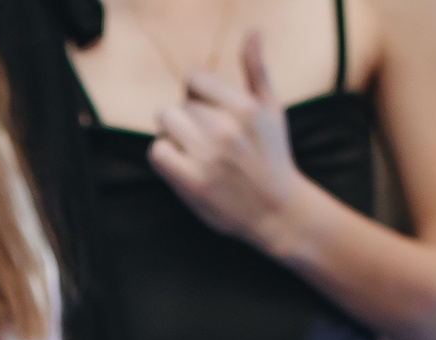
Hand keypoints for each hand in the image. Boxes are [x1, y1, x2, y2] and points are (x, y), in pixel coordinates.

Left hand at [148, 33, 308, 249]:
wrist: (278, 211)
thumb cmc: (272, 155)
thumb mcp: (271, 109)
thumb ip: (257, 69)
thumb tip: (253, 31)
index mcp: (244, 107)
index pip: (193, 80)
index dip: (196, 95)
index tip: (210, 113)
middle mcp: (226, 130)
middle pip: (179, 103)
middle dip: (188, 118)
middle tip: (207, 139)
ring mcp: (208, 158)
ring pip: (165, 123)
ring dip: (174, 135)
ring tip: (194, 150)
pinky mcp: (193, 183)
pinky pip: (157, 152)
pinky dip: (164, 156)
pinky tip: (182, 165)